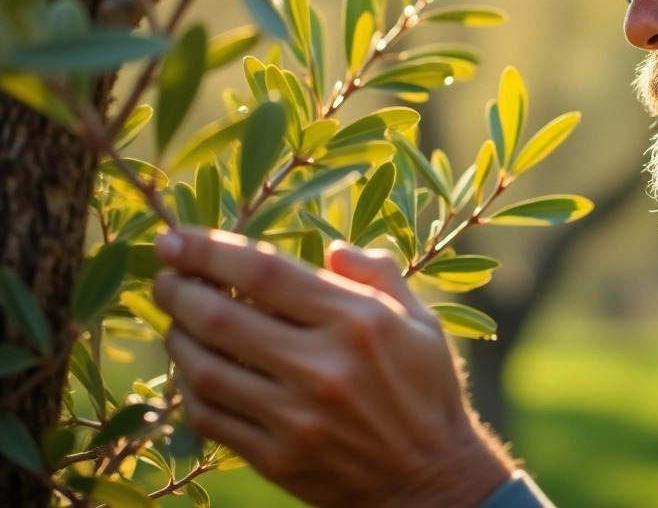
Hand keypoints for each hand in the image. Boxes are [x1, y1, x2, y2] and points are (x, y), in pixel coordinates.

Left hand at [152, 228, 513, 507]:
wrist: (429, 480)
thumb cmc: (425, 390)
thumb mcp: (420, 321)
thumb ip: (378, 275)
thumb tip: (332, 249)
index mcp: (359, 322)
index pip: (265, 272)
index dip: (209, 250)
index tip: (174, 239)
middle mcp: (322, 367)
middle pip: (221, 317)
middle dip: (178, 289)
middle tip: (165, 275)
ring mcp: (295, 417)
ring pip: (204, 368)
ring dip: (176, 336)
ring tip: (175, 318)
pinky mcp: (276, 457)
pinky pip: (209, 416)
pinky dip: (190, 386)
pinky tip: (193, 368)